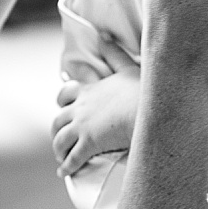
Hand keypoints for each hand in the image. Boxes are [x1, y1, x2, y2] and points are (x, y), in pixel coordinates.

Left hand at [53, 37, 140, 176]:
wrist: (150, 111)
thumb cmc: (142, 90)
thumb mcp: (127, 66)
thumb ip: (113, 52)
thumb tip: (102, 35)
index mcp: (89, 91)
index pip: (68, 93)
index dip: (63, 99)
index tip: (61, 103)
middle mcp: (81, 108)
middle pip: (58, 119)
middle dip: (56, 128)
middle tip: (60, 136)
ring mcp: (83, 126)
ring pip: (60, 139)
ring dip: (59, 148)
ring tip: (62, 156)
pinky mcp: (89, 144)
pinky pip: (72, 159)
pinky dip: (67, 167)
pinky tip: (64, 173)